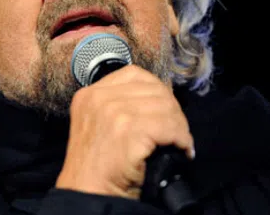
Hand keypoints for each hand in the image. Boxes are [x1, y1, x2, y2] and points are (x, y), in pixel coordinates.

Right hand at [55, 65, 193, 199]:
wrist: (86, 195)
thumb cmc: (96, 168)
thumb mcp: (97, 124)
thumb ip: (118, 106)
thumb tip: (158, 101)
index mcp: (90, 94)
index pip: (135, 75)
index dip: (158, 92)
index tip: (166, 111)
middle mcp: (99, 97)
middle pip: (154, 90)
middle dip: (173, 111)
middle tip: (178, 132)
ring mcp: (113, 112)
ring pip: (165, 108)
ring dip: (180, 127)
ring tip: (181, 142)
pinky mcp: (128, 130)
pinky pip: (169, 127)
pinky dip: (182, 139)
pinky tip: (183, 150)